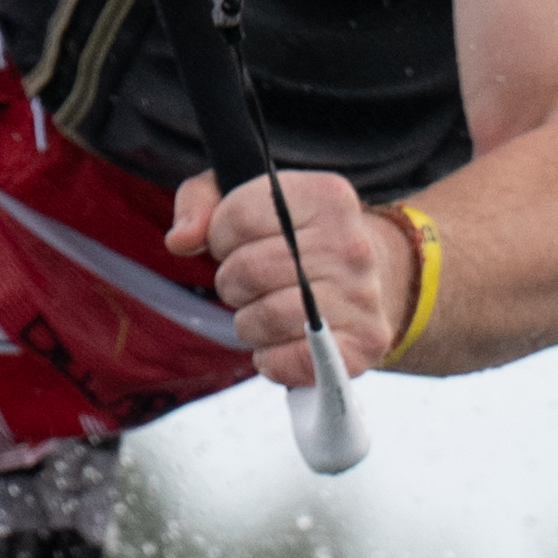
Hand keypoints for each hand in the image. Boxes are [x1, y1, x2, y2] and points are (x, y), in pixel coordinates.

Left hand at [168, 168, 406, 390]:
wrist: (377, 277)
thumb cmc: (299, 239)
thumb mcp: (250, 199)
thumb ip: (201, 203)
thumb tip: (180, 240)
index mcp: (325, 196)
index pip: (238, 217)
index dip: (220, 237)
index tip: (236, 244)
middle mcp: (351, 243)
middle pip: (248, 270)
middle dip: (231, 283)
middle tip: (248, 285)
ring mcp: (362, 296)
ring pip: (264, 318)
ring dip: (248, 323)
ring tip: (263, 313)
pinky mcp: (364, 343)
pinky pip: (289, 361)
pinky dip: (270, 360)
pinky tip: (277, 345)